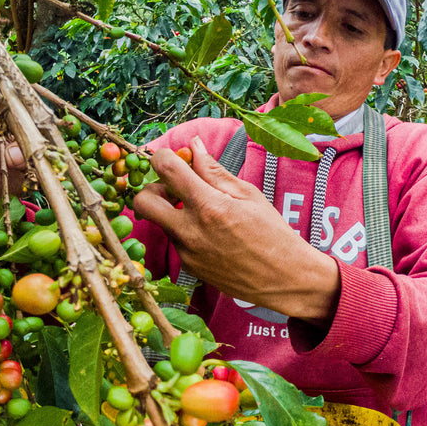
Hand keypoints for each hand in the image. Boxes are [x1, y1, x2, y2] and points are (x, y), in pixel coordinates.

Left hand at [132, 136, 339, 324]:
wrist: (283, 279)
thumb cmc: (272, 233)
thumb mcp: (248, 195)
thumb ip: (214, 171)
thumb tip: (194, 147)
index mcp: (208, 205)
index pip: (165, 169)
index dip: (165, 157)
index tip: (175, 158)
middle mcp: (190, 230)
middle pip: (143, 201)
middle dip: (153, 187)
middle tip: (176, 188)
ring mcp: (186, 252)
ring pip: (160, 222)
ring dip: (172, 211)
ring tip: (204, 212)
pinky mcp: (188, 267)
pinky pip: (175, 241)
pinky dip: (186, 231)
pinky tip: (212, 234)